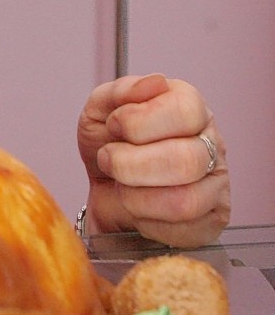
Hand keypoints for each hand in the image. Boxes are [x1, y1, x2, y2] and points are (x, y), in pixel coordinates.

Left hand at [77, 73, 229, 246]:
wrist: (101, 187)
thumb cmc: (107, 144)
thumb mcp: (99, 110)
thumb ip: (120, 91)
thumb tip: (154, 83)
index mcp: (190, 108)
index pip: (184, 111)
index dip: (137, 122)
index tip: (115, 126)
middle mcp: (211, 144)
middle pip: (185, 160)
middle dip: (129, 164)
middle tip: (109, 160)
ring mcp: (215, 185)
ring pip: (184, 201)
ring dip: (134, 196)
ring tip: (122, 186)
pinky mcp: (210, 222)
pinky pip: (184, 231)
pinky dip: (147, 222)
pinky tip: (138, 208)